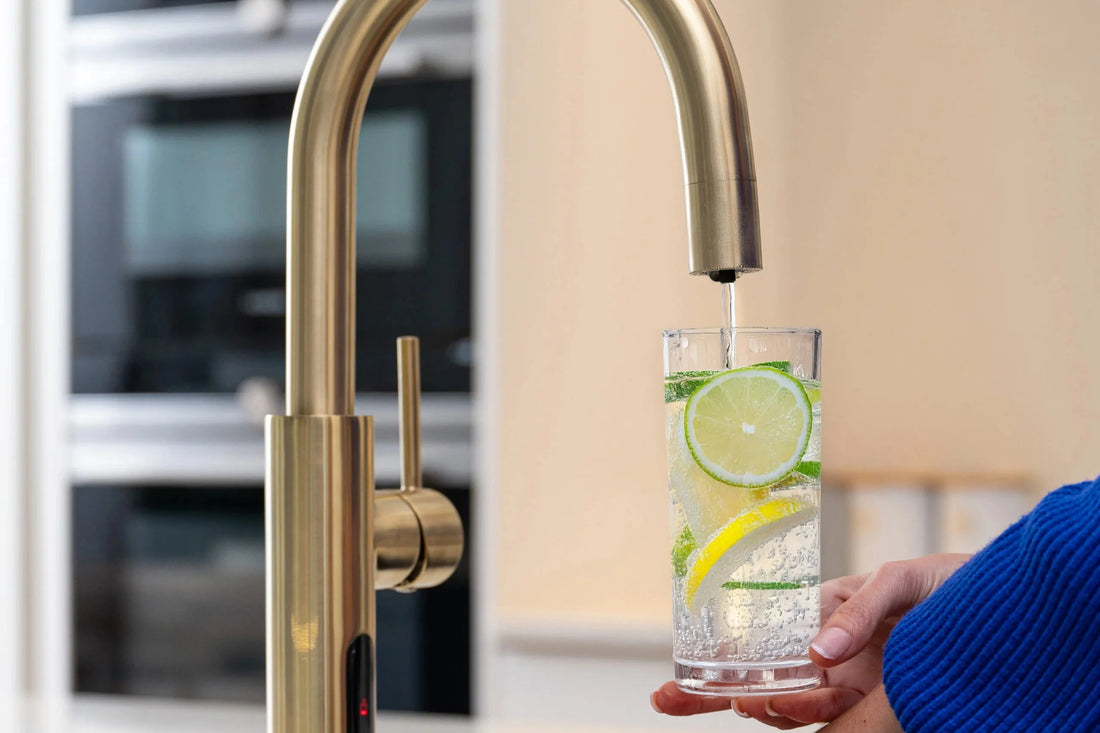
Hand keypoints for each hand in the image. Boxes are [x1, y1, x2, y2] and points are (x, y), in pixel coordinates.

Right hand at [650, 554, 969, 727]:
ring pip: (791, 712)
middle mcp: (825, 660)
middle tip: (690, 699)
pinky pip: (839, 729)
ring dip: (774, 707)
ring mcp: (849, 690)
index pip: (752, 645)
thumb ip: (856, 610)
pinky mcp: (878, 713)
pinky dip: (808, 721)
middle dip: (719, 698)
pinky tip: (804, 707)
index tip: (665, 694)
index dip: (707, 673)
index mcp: (818, 619)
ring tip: (762, 697)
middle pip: (759, 687)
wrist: (1007, 613)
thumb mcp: (900, 581)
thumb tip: (818, 655)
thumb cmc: (949, 585)